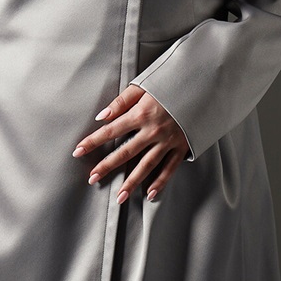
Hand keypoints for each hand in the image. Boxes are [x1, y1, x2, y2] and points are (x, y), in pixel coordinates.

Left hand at [72, 85, 189, 203]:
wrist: (203, 87)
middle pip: (125, 153)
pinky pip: (169, 168)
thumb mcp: (144, 86)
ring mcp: (168, 141)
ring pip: (146, 166)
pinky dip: (160, 182)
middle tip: (92, 179)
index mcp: (141, 114)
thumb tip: (101, 116)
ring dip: (132, 182)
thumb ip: (121, 101)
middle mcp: (153, 130)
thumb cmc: (170, 84)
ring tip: (119, 197)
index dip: (93, 141)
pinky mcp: (181, 147)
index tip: (78, 151)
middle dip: (107, 166)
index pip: (111, 131)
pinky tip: (150, 194)